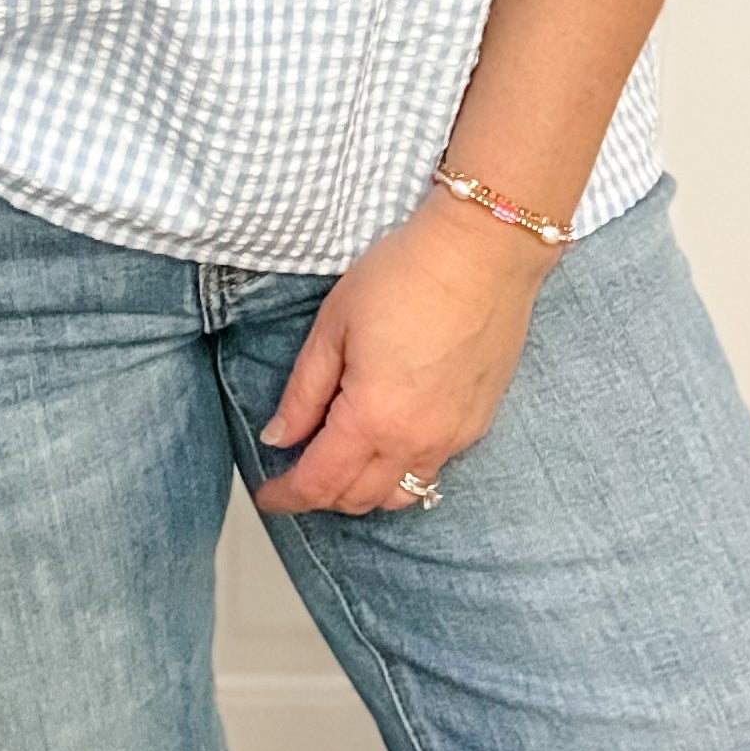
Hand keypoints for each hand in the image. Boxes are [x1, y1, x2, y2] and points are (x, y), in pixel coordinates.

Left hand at [252, 190, 557, 516]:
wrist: (483, 251)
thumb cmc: (406, 274)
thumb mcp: (334, 324)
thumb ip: (304, 391)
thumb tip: (279, 436)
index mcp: (373, 417)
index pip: (319, 483)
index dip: (286, 495)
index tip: (266, 495)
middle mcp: (416, 441)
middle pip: (359, 499)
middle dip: (321, 494)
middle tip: (297, 469)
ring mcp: (453, 437)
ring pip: (400, 496)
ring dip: (364, 490)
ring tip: (342, 460)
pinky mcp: (478, 423)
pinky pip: (433, 470)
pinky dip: (402, 471)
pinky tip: (389, 441)